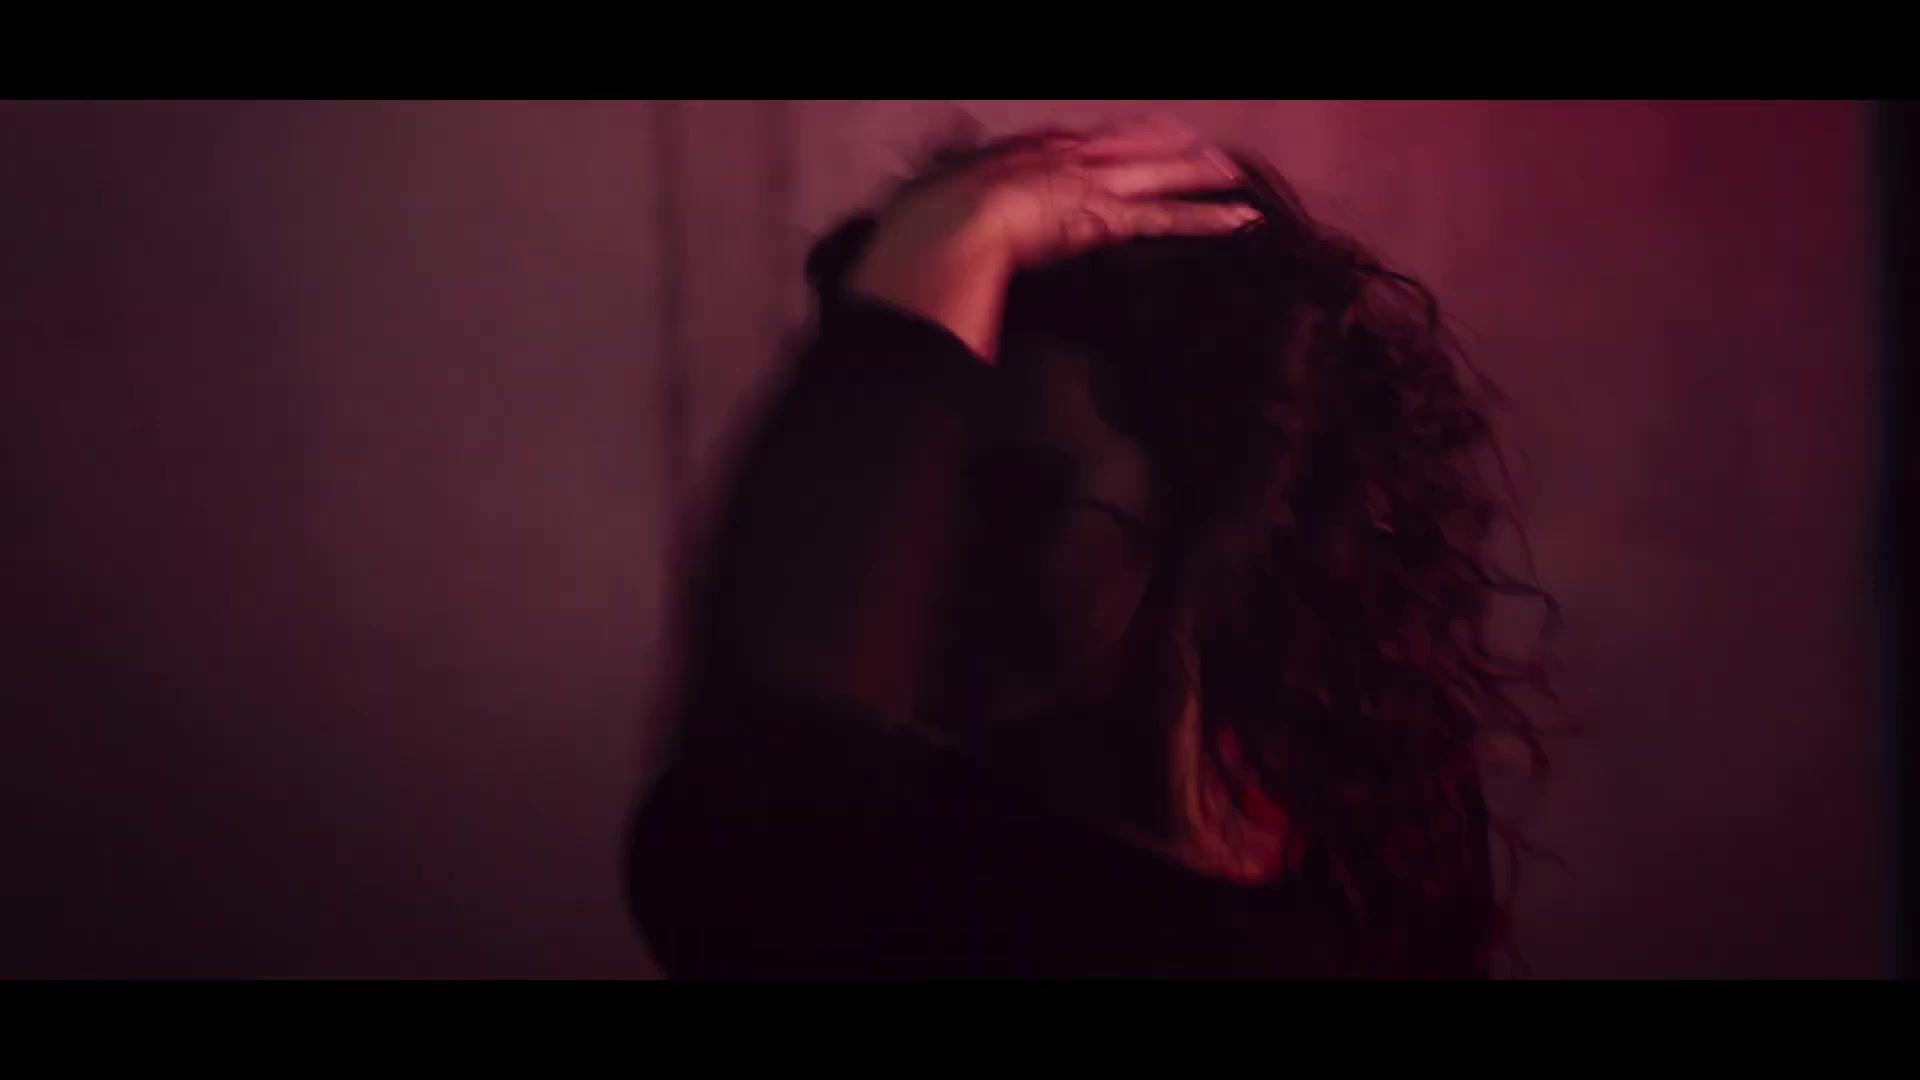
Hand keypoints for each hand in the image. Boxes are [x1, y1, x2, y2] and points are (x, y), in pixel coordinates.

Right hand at [846, 117, 1257, 359]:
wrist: (945, 224)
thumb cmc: (933, 216)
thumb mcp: (947, 191)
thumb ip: (964, 185)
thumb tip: (957, 189)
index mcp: (1035, 151)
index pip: (1091, 140)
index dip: (1124, 140)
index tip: (1146, 139)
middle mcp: (1071, 157)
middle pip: (1133, 145)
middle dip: (1173, 148)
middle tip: (1210, 151)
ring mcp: (1093, 184)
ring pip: (1160, 174)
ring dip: (1201, 176)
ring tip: (1238, 179)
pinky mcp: (1108, 219)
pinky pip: (1166, 217)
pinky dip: (1206, 218)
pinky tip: (1241, 219)